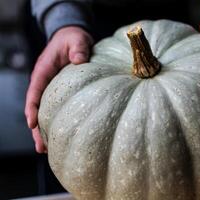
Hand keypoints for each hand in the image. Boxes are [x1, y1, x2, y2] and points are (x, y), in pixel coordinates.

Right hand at [25, 26, 93, 152]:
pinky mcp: (61, 93)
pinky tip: (61, 136)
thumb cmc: (73, 39)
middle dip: (37, 129)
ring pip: (45, 112)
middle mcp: (45, 83)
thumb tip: (79, 60)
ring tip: (46, 150)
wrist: (73, 38)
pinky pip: (56, 109)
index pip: (35, 92)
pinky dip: (56, 122)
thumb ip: (78, 48)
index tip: (32, 124)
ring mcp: (52, 89)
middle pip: (37, 108)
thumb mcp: (76, 40)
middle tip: (41, 148)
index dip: (32, 108)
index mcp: (44, 71)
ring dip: (44, 131)